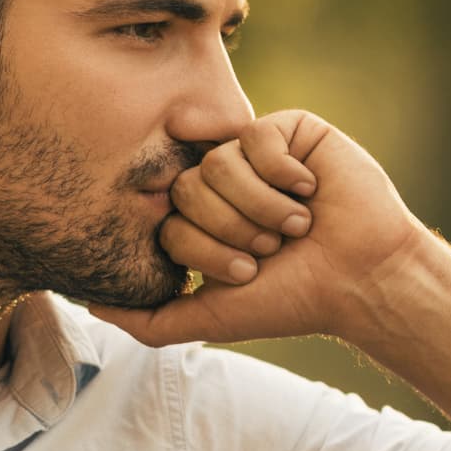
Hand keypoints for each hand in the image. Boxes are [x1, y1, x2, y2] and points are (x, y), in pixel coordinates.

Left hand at [90, 109, 429, 347]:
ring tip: (298, 225)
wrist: (360, 277)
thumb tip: (90, 307)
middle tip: (273, 248)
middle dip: (233, 229)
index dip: (206, 251)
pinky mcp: (288, 130)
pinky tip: (310, 190)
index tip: (249, 272)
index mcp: (203, 222)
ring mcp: (253, 154)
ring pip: (219, 164)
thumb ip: (150, 320)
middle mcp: (223, 185)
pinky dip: (283, 174)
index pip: (169, 222)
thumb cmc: (293, 299)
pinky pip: (256, 137)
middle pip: (187, 189)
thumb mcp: (212, 318)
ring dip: (262, 207)